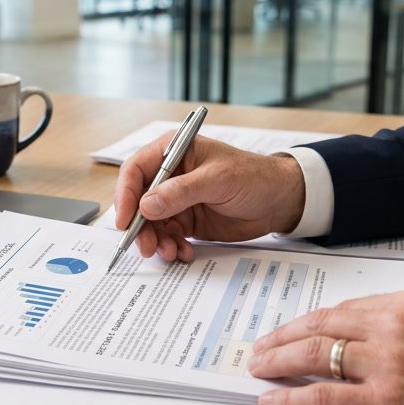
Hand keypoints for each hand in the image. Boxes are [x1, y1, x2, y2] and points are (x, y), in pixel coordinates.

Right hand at [113, 134, 304, 262]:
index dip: (125, 195)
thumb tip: (145, 206)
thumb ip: (180, 192)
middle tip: (146, 246)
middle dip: (139, 226)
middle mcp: (170, 175)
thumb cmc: (253, 177)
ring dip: (156, 240)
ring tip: (170, 252)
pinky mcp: (186, 220)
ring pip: (150, 223)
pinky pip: (168, 236)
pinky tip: (183, 252)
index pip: (136, 171)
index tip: (124, 220)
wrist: (279, 200)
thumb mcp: (217, 180)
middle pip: (138, 201)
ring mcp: (177, 199)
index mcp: (173, 152)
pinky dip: (171, 246)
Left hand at [248, 288, 403, 404]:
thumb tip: (367, 337)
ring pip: (314, 355)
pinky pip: (322, 397)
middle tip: (260, 348)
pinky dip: (291, 399)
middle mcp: (393, 327)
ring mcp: (387, 364)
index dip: (310, 322)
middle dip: (283, 338)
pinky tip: (273, 403)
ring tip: (258, 370)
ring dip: (278, 363)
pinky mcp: (383, 403)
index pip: (343, 309)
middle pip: (321, 326)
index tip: (290, 330)